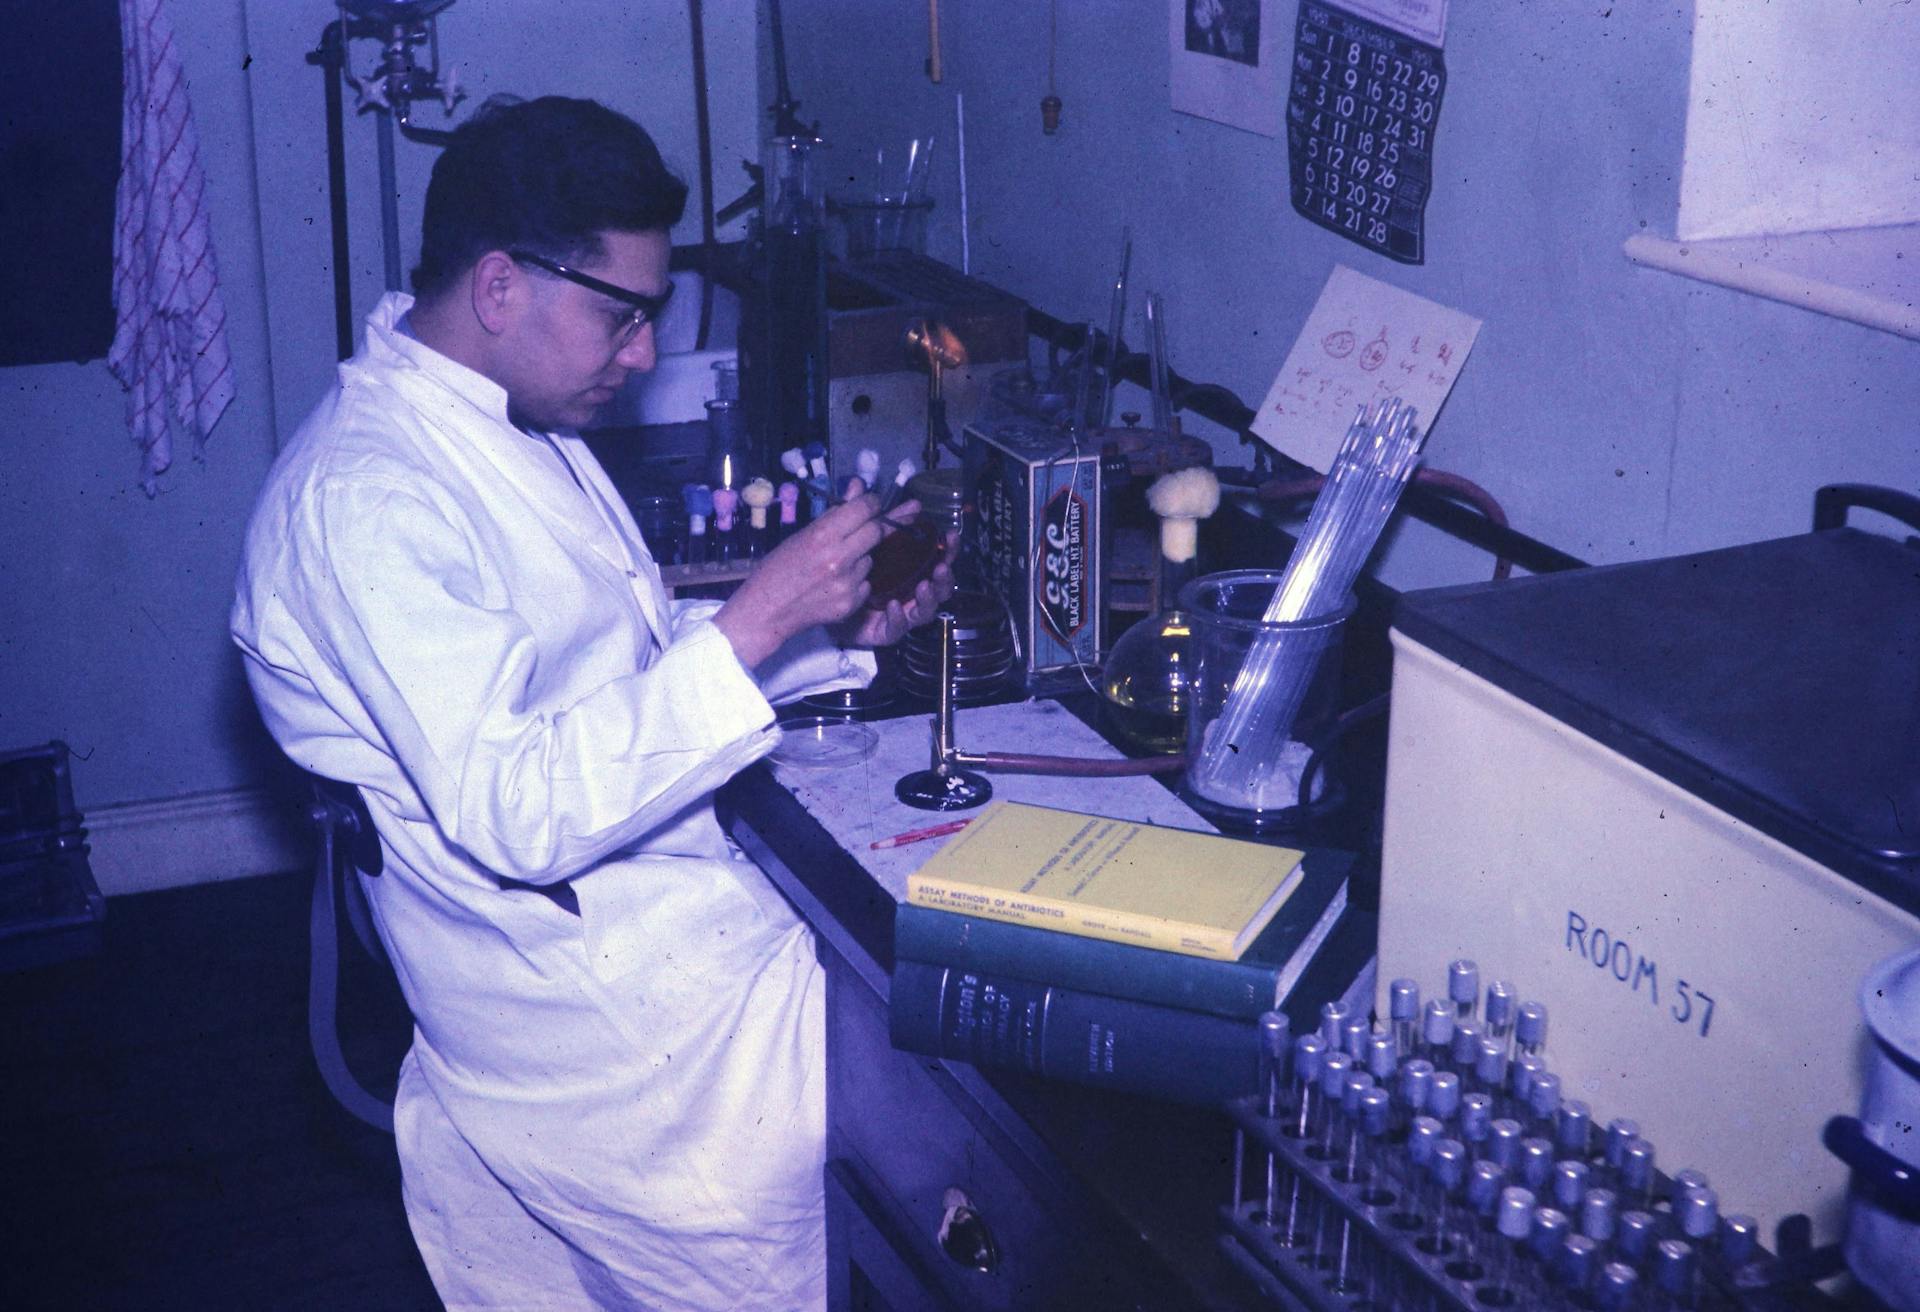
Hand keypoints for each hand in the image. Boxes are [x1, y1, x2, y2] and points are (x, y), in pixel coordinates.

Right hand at [712, 493, 887, 667]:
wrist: (767, 611)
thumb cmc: (778, 568)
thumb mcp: (802, 535)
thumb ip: (835, 512)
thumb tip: (859, 486)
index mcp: (823, 535)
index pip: (865, 509)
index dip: (871, 503)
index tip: (870, 504)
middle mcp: (839, 558)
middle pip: (877, 531)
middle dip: (871, 527)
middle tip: (857, 532)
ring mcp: (847, 583)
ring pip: (870, 559)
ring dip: (859, 557)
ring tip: (834, 565)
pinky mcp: (851, 603)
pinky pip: (865, 583)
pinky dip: (855, 581)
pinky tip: (834, 585)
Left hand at [829, 526, 959, 648]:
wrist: (824, 603)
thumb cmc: (848, 571)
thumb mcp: (854, 540)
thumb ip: (860, 514)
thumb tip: (858, 484)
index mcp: (911, 569)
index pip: (937, 558)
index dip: (948, 549)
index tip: (950, 536)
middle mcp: (912, 592)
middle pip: (940, 587)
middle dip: (945, 577)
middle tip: (941, 567)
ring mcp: (902, 613)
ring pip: (926, 610)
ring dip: (929, 597)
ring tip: (923, 586)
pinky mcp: (887, 631)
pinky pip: (898, 627)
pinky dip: (898, 617)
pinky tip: (893, 605)